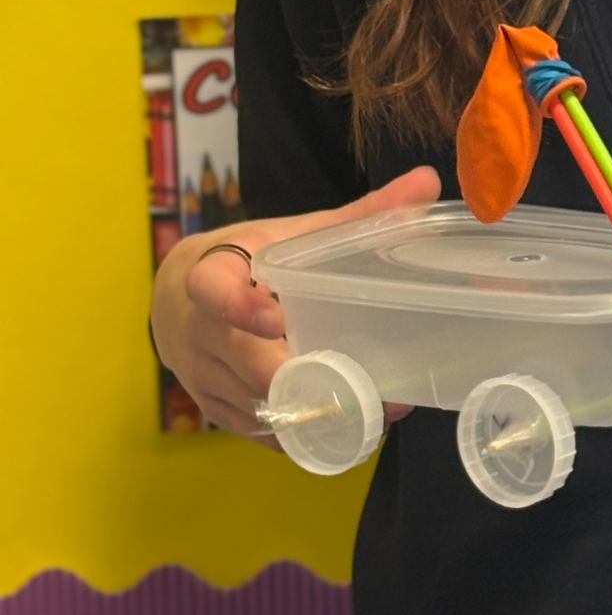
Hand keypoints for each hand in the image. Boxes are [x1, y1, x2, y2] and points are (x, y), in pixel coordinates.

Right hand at [149, 167, 441, 442]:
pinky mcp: (216, 411)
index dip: (238, 305)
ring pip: (257, 405)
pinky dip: (302, 432)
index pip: (211, 288)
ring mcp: (204, 377)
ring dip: (312, 410)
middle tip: (363, 382)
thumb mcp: (292, 233)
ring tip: (376, 406)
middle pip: (244, 362)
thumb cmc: (250, 260)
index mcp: (214, 274)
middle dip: (302, 376)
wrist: (180, 300)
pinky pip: (259, 432)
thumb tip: (429, 181)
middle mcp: (201, 332)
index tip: (275, 316)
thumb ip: (359, 213)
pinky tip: (349, 427)